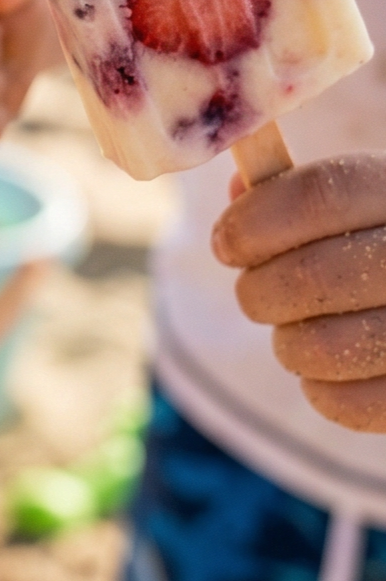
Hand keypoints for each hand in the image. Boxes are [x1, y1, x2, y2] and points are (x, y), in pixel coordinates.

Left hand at [213, 154, 385, 431]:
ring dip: (287, 341)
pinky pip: (345, 403)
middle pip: (312, 276)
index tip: (224, 245)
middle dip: (259, 290)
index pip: (321, 195)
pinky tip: (327, 366)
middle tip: (256, 290)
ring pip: (323, 347)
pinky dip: (318, 388)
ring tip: (298, 327)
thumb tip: (238, 188)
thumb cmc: (366, 243)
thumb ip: (287, 193)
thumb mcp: (343, 203)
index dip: (254, 221)